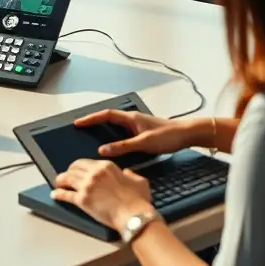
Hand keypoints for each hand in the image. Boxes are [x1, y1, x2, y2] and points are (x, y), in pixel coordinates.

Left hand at [53, 159, 152, 232]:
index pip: (87, 162)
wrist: (133, 215)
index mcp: (106, 166)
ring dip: (61, 180)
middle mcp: (94, 173)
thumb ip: (130, 174)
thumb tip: (127, 173)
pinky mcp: (82, 200)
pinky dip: (58, 194)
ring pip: (68, 178)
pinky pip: (66, 195)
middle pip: (75, 167)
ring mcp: (87, 186)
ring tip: (58, 182)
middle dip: (69, 170)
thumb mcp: (139, 181)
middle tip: (66, 174)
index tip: (79, 170)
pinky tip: (55, 194)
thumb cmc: (138, 200)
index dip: (81, 166)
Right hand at [75, 108, 195, 157]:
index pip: (106, 115)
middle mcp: (133, 119)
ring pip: (116, 126)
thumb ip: (122, 147)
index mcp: (131, 118)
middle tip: (81, 128)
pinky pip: (123, 132)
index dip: (91, 118)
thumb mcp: (143, 143)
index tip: (78, 123)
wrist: (186, 135)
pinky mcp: (143, 132)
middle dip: (94, 122)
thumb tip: (102, 150)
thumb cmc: (168, 136)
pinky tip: (114, 146)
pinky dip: (114, 137)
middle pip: (109, 118)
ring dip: (104, 129)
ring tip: (92, 136)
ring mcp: (138, 125)